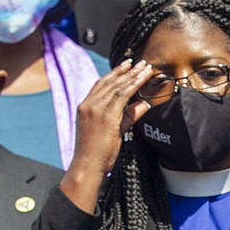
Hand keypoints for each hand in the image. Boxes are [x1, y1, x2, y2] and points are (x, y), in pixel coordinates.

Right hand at [61, 59, 154, 213]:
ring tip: (144, 67)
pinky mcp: (105, 116)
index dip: (115, 74)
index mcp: (85, 107)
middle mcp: (89, 105)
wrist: (87, 167)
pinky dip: (134, 85)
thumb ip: (128, 116)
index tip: (126, 66)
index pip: (101, 84)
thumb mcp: (112, 131)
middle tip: (139, 62)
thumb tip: (144, 104)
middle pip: (109, 82)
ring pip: (117, 86)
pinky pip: (122, 95)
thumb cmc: (97, 154)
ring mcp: (95, 109)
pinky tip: (143, 78)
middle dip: (126, 70)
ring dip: (132, 75)